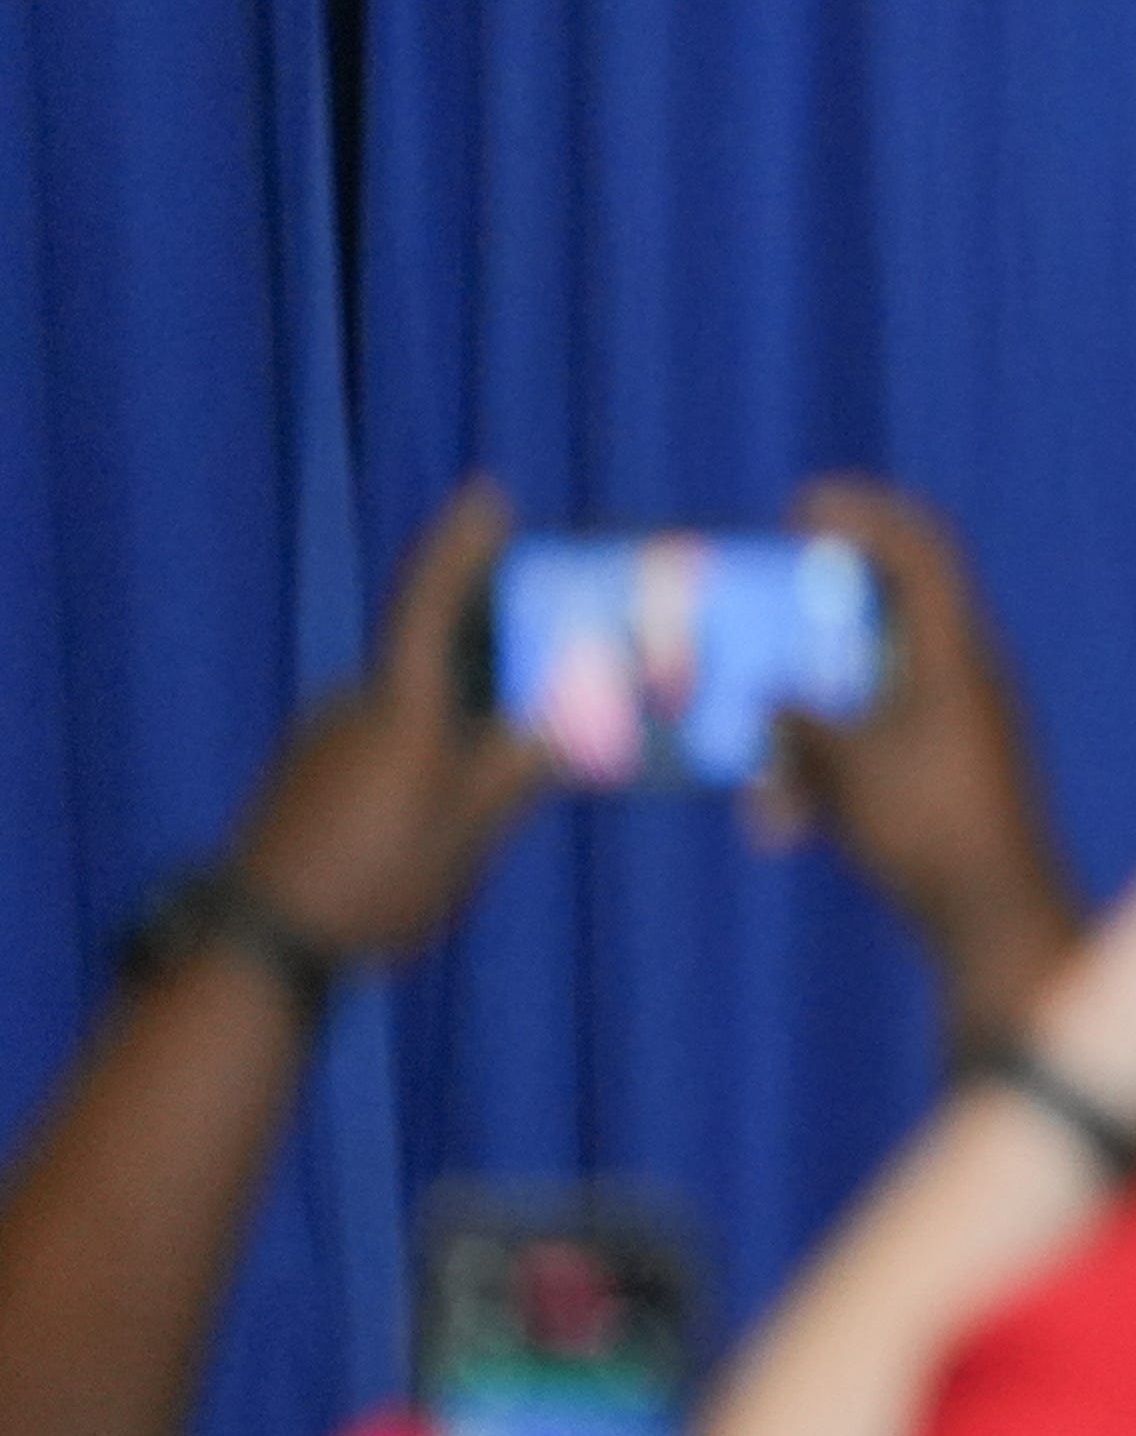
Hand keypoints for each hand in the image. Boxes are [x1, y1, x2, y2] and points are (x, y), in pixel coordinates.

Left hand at [231, 480, 549, 962]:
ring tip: (517, 753)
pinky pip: (389, 741)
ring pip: (417, 710)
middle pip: (438, 658)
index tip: (490, 494)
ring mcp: (330, 742)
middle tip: (556, 656)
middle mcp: (360, 708)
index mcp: (402, 708)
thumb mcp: (468, 830)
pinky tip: (451, 800)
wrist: (258, 941)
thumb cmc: (374, 880)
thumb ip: (522, 766)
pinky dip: (430, 749)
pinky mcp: (313, 778)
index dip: (462, 546)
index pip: (433, 602)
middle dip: (494, 652)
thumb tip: (576, 715)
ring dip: (465, 716)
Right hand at [754, 479, 1078, 1043]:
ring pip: (876, 694)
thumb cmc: (928, 832)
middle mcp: (970, 681)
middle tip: (759, 626)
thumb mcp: (846, 768)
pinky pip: (884, 749)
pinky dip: (834, 772)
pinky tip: (791, 827)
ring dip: (815, 725)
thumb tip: (774, 701)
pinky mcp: (954, 776)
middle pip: (891, 616)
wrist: (999, 920)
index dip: (866, 514)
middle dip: (816, 624)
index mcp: (959, 655)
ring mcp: (966, 729)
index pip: (921, 550)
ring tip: (769, 792)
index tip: (804, 505)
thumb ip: (802, 718)